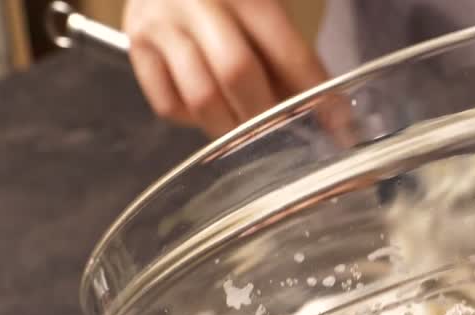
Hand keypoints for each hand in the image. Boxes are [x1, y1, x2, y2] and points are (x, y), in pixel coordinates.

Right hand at [123, 0, 328, 136]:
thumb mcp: (261, 3)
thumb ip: (284, 51)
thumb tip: (318, 111)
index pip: (287, 50)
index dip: (315, 94)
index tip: (338, 126)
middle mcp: (198, 1)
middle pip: (238, 75)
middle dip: (268, 118)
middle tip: (287, 141)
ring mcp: (160, 26)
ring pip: (201, 98)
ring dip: (232, 128)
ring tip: (251, 136)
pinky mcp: (135, 47)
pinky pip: (169, 105)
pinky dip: (194, 120)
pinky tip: (211, 111)